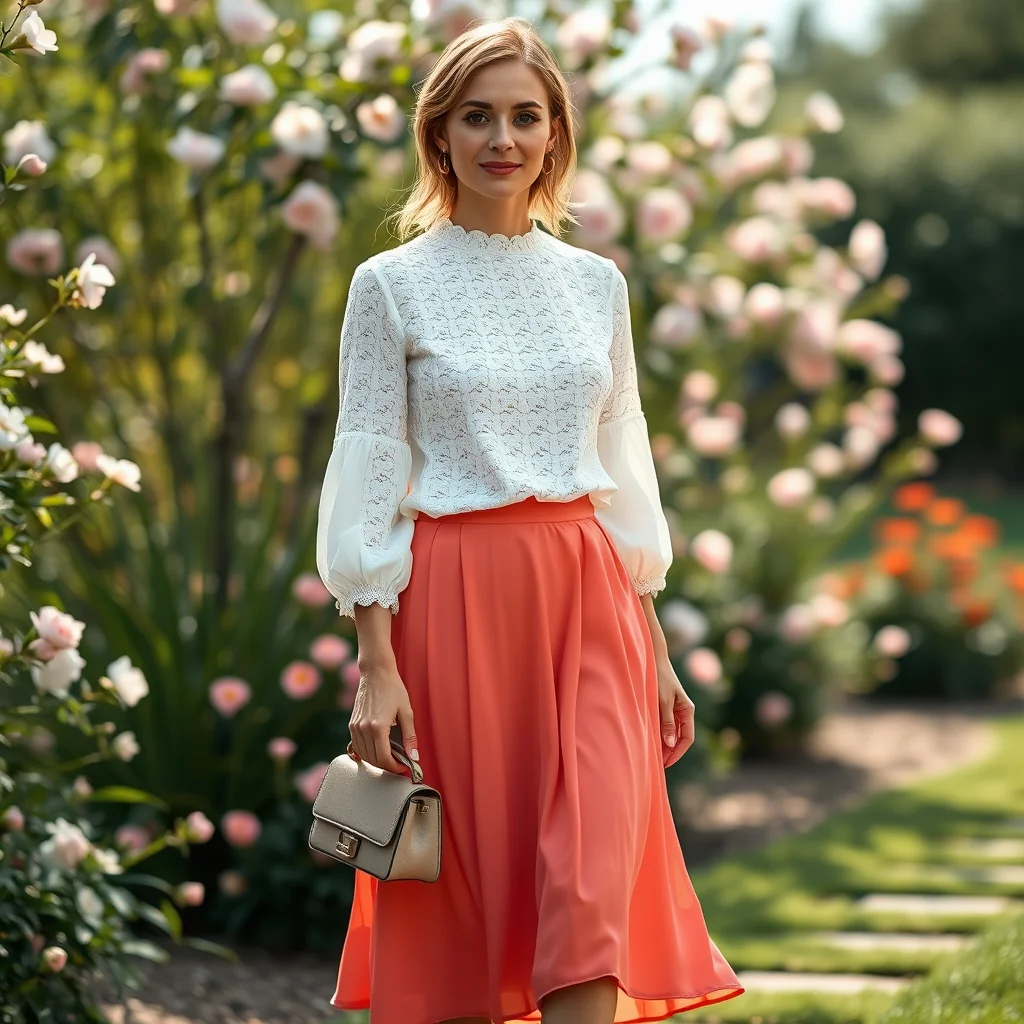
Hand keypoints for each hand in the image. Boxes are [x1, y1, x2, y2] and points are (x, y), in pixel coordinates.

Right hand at [348, 660, 418, 774]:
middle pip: (373, 760)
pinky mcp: (352, 724)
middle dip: (387, 766)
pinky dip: (367, 753)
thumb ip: (410, 736)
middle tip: (400, 763)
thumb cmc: (393, 689)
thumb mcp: (406, 712)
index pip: (384, 759)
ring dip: (376, 761)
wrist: (376, 672)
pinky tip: (377, 751)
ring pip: (364, 755)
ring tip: (391, 757)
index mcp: (378, 727)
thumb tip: (413, 756)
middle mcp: (363, 729)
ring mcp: (355, 727)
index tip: (404, 767)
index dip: (395, 767)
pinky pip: (357, 746)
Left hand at [656, 655, 694, 767]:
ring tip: (654, 756)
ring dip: (665, 745)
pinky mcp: (667, 707)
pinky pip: (666, 726)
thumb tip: (670, 743)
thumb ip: (667, 722)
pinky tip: (651, 742)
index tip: (666, 763)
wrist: (654, 659)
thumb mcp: (662, 701)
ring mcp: (676, 710)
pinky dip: (661, 735)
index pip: (688, 738)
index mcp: (688, 710)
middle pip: (681, 738)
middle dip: (671, 752)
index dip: (678, 752)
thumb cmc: (659, 678)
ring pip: (673, 733)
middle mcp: (684, 712)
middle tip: (658, 764)